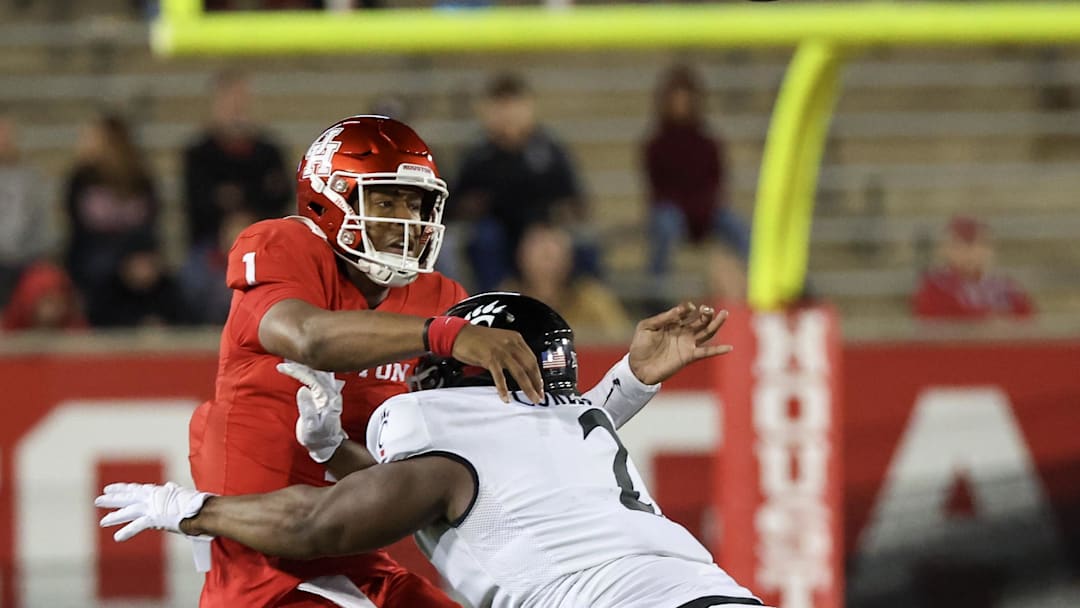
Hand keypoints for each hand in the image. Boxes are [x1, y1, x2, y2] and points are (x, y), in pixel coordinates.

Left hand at [95, 482, 213, 541]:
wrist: (203, 510)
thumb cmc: (197, 505)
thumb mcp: (182, 496)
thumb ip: (173, 494)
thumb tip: (172, 488)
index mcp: (159, 492)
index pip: (137, 489)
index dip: (123, 489)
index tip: (110, 488)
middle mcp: (154, 497)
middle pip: (129, 497)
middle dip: (113, 498)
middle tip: (98, 500)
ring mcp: (154, 506)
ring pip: (129, 510)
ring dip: (115, 516)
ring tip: (102, 522)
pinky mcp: (155, 517)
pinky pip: (138, 525)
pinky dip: (127, 531)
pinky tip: (117, 538)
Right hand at [277, 361, 347, 462]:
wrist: (326, 445)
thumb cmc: (317, 438)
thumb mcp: (311, 426)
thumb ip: (308, 408)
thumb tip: (303, 389)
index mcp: (329, 399)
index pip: (313, 378)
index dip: (297, 371)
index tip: (282, 367)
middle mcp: (332, 393)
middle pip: (317, 371)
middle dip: (300, 365)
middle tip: (283, 363)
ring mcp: (330, 393)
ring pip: (319, 372)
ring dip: (305, 366)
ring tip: (291, 361)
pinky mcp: (326, 395)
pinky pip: (319, 377)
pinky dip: (310, 370)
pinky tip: (302, 367)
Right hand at [450, 323, 544, 402]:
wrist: (459, 334)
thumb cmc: (478, 340)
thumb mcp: (500, 342)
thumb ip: (512, 352)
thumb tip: (522, 369)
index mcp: (515, 339)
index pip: (532, 358)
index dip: (537, 374)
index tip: (540, 386)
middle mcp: (510, 344)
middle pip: (529, 366)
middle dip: (536, 383)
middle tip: (539, 396)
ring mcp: (500, 351)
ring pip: (519, 372)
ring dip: (527, 388)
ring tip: (531, 398)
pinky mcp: (489, 358)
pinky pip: (499, 376)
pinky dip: (503, 389)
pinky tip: (506, 398)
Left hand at [628, 303, 732, 384]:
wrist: (638, 368)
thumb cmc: (640, 346)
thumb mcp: (647, 327)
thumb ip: (663, 318)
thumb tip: (681, 311)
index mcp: (671, 323)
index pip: (684, 312)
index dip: (687, 308)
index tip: (689, 308)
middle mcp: (682, 332)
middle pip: (699, 320)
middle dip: (706, 313)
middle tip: (709, 309)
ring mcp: (687, 344)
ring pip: (706, 332)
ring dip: (715, 324)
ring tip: (724, 314)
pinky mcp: (689, 356)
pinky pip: (706, 352)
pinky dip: (718, 350)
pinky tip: (729, 348)